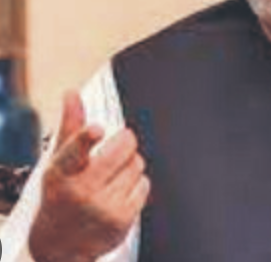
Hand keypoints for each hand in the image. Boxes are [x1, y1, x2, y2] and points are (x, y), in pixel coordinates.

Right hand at [29, 91, 149, 261]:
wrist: (58, 245)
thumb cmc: (61, 194)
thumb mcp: (58, 162)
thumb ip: (70, 127)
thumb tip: (72, 93)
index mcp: (62, 172)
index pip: (75, 150)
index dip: (87, 138)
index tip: (96, 129)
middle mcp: (80, 191)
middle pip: (124, 149)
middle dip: (126, 142)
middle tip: (118, 148)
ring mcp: (102, 207)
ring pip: (137, 165)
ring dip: (131, 165)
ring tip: (112, 178)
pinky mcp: (121, 220)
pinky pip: (144, 185)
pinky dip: (137, 184)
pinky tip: (119, 193)